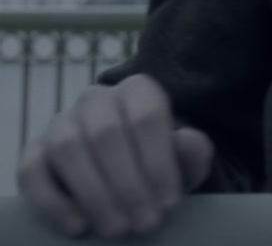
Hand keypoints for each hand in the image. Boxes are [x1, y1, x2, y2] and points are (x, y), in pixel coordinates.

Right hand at [14, 73, 215, 239]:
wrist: (127, 172)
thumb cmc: (159, 162)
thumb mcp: (186, 161)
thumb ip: (192, 151)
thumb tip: (186, 140)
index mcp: (138, 91)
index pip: (146, 118)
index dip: (159, 163)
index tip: (170, 203)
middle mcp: (96, 99)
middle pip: (106, 134)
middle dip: (128, 185)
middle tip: (145, 223)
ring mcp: (60, 123)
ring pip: (68, 148)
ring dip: (94, 193)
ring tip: (116, 227)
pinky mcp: (34, 151)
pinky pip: (32, 171)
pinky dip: (53, 201)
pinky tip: (78, 225)